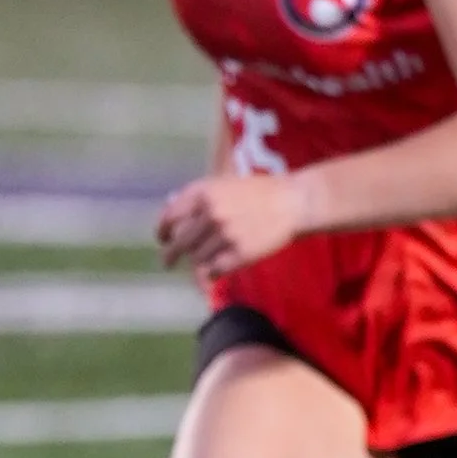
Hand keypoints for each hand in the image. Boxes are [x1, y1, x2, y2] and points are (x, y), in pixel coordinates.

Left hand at [155, 169, 310, 273]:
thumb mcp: (225, 183)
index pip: (170, 216)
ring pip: (197, 258)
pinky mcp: (239, 254)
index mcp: (203, 193)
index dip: (162, 230)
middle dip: (170, 255)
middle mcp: (210, 213)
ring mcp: (224, 234)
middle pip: (180, 242)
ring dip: (199, 262)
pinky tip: (215, 272)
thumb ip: (200, 197)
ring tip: (207, 262)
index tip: (162, 239)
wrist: (294, 202)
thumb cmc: (262, 191)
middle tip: (168, 263)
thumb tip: (171, 210)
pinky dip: (211, 274)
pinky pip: (213, 270)